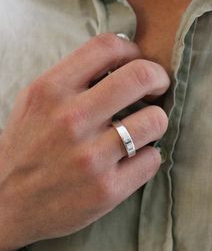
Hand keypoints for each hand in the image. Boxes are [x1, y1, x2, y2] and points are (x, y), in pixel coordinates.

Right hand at [0, 33, 169, 250]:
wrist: (7, 204)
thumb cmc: (25, 150)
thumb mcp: (34, 104)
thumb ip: (71, 80)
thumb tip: (119, 62)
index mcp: (50, 91)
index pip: (106, 46)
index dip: (131, 50)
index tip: (136, 62)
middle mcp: (71, 120)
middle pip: (140, 76)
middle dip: (158, 78)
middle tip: (157, 88)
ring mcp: (91, 157)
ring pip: (155, 121)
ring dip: (156, 121)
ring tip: (144, 129)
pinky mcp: (107, 190)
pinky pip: (152, 159)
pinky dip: (148, 156)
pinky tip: (133, 159)